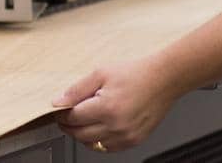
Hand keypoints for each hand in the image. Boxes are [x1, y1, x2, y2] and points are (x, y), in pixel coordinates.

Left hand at [51, 56, 183, 151]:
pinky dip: (98, 141)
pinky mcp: (134, 141)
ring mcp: (126, 136)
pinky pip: (108, 148)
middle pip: (80, 134)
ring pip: (92, 144)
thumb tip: (58, 102)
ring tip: (83, 120)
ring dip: (82, 135)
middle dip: (69, 126)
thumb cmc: (136, 74)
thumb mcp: (101, 73)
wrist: (163, 79)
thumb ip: (77, 89)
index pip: (74, 118)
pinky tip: (98, 127)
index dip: (62, 115)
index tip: (59, 110)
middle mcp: (116, 126)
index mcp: (107, 108)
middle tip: (66, 117)